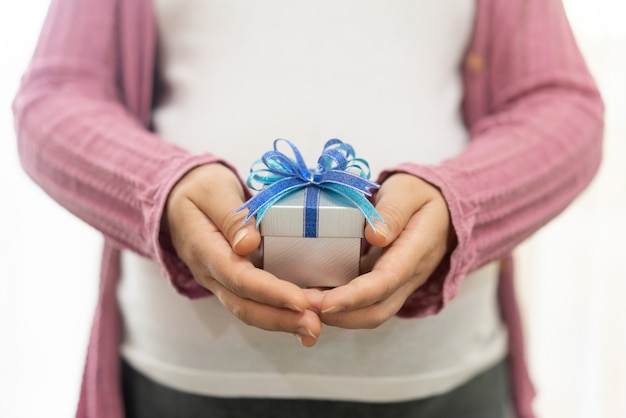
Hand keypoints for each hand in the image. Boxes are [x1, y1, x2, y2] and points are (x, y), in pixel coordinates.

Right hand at [164, 163, 321, 345]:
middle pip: (243, 305)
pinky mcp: (234, 282)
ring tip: (314, 328)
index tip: (300, 300)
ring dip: (283, 323)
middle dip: (281, 319)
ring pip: (249, 310)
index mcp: (203, 249)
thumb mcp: (213, 191)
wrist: (180, 200)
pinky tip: (305, 320)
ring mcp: (220, 282)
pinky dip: (280, 315)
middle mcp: (210, 273)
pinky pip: (255, 303)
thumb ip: (231, 217)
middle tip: (315, 326)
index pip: (237, 277)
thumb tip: (249, 244)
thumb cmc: (201, 190)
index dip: (269, 292)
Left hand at [316, 173, 455, 328]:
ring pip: (371, 312)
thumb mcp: (408, 192)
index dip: (355, 296)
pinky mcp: (386, 284)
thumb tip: (375, 236)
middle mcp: (410, 276)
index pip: (386, 281)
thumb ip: (393, 212)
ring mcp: (399, 284)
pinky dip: (341, 305)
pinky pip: (366, 303)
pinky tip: (314, 295)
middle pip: (378, 310)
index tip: (325, 303)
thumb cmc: (420, 196)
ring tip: (304, 304)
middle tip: (304, 306)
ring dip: (338, 316)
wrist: (441, 210)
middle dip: (341, 316)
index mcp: (417, 250)